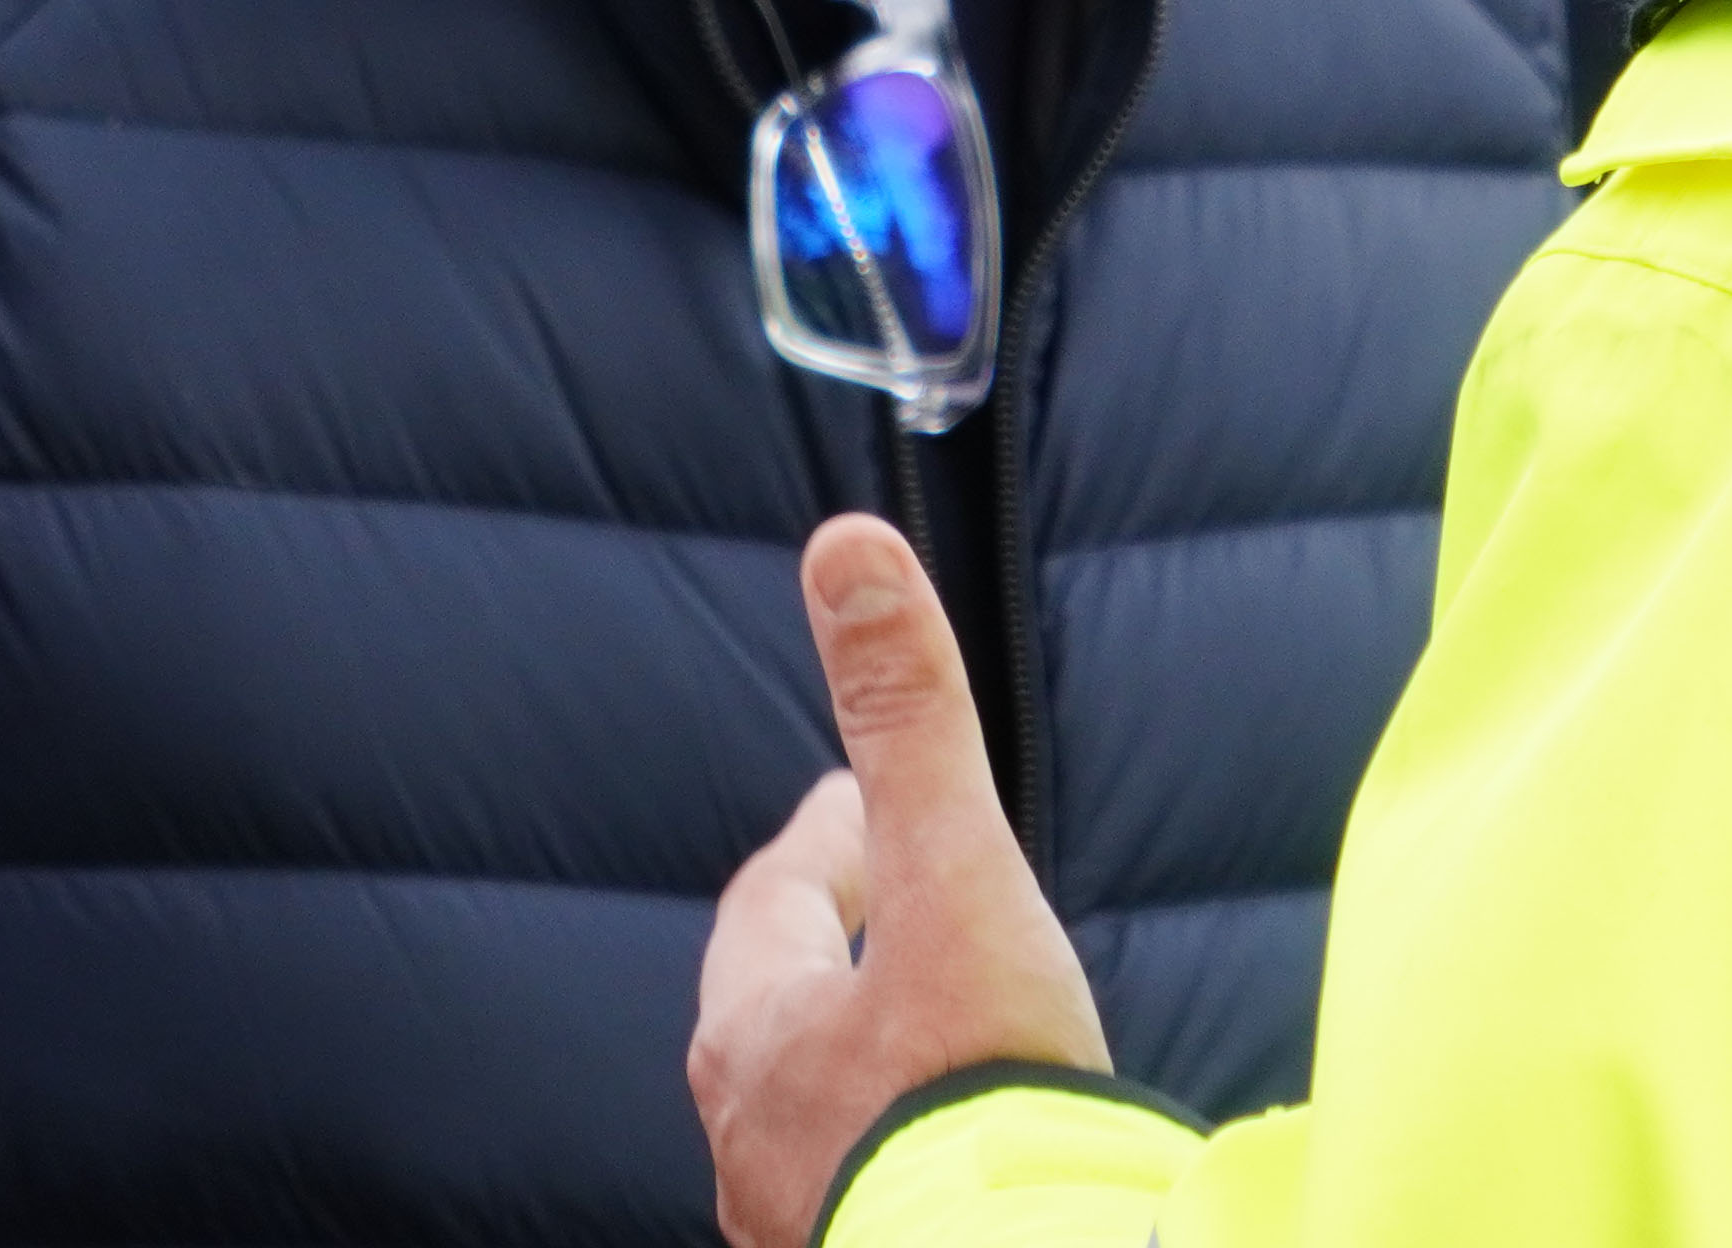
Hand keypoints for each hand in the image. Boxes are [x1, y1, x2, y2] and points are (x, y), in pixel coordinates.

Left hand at [690, 514, 1112, 1246]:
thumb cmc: (977, 1106)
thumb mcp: (955, 882)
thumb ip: (908, 721)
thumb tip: (849, 550)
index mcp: (759, 1038)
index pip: (769, 908)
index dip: (819, 845)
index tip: (855, 810)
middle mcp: (754, 1138)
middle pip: (779, 1016)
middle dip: (832, 951)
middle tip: (884, 907)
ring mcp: (800, 1219)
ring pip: (815, 1113)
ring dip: (861, 1061)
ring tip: (924, 1035)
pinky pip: (863, 1190)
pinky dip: (898, 1148)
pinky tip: (951, 1152)